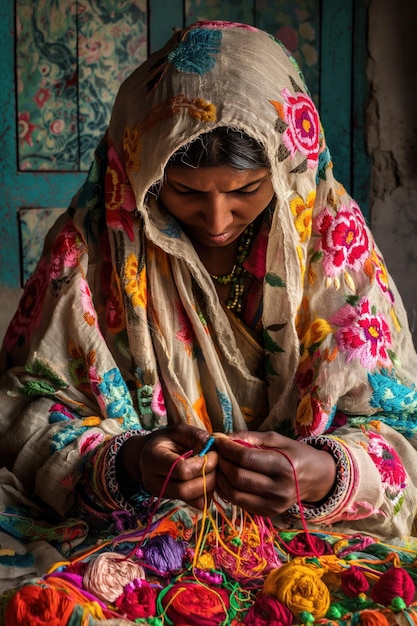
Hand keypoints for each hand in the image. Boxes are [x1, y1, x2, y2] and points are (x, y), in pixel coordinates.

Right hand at [119, 424, 217, 508]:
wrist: (145, 457)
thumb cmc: (163, 441)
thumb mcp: (177, 430)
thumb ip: (195, 435)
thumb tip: (213, 446)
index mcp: (154, 460)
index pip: (181, 470)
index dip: (203, 463)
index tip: (213, 453)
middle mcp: (156, 483)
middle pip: (187, 490)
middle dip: (209, 476)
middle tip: (217, 461)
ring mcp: (164, 495)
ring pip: (195, 500)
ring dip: (211, 485)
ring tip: (212, 468)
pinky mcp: (175, 501)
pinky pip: (197, 503)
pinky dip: (208, 492)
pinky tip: (207, 477)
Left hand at [214, 431, 335, 516]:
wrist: (316, 478)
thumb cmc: (295, 454)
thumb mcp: (276, 439)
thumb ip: (249, 437)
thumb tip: (222, 437)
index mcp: (283, 466)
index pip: (245, 458)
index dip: (227, 448)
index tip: (218, 440)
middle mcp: (279, 489)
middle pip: (237, 477)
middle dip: (221, 462)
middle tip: (216, 452)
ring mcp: (273, 505)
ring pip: (234, 493)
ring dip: (221, 478)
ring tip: (219, 465)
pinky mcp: (268, 513)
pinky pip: (239, 503)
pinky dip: (227, 490)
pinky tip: (226, 478)